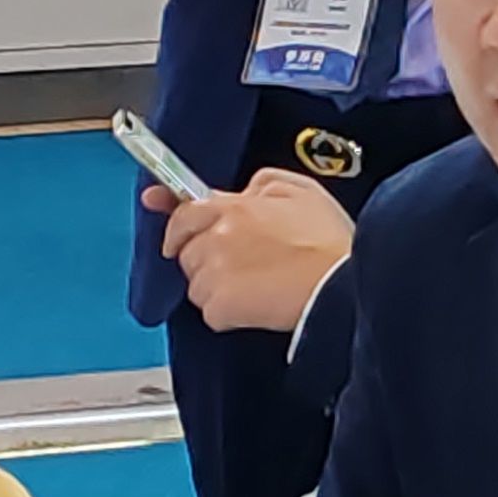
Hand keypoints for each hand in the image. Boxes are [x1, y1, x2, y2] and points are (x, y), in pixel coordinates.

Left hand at [158, 171, 353, 334]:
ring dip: (218, 287)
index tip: (155, 205)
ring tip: (257, 286)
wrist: (342, 288)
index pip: (187, 209)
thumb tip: (247, 188)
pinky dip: (229, 314)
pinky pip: (211, 313)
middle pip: (188, 250)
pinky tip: (258, 305)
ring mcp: (216, 273)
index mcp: (238, 208)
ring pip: (197, 283)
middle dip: (206, 256)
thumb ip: (268, 182)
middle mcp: (220, 237)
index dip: (173, 214)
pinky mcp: (221, 306)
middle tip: (241, 264)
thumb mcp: (306, 192)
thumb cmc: (332, 245)